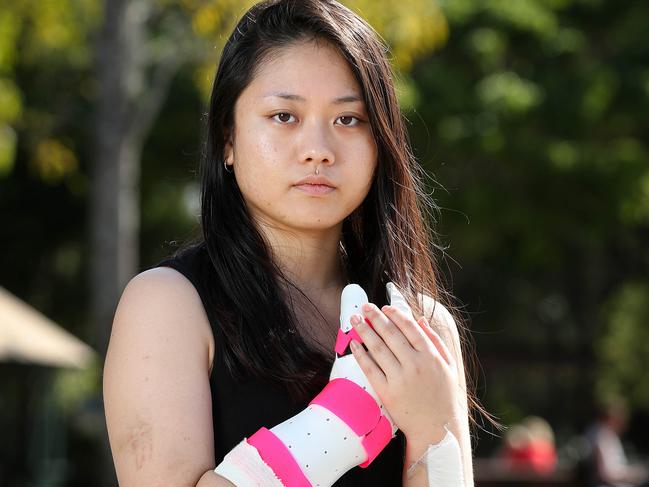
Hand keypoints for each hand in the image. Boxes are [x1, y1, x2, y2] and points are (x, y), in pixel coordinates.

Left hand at [349, 295, 460, 442]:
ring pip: (378, 348)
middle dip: (376, 317)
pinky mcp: (387, 392)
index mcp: (431, 356)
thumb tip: (420, 319)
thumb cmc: (444, 397)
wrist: (436, 430)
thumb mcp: (449, 366)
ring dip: (364, 331)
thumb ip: (436, 341)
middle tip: (365, 307)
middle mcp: (415, 365)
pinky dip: (361, 354)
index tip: (385, 307)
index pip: (410, 328)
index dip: (396, 315)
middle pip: (391, 334)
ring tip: (355, 319)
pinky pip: (370, 369)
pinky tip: (354, 343)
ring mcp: (400, 379)